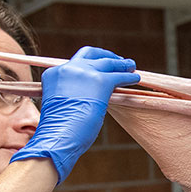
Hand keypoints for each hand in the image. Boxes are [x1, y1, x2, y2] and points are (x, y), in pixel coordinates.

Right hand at [10, 46, 140, 183]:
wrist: (58, 137)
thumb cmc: (59, 130)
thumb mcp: (60, 104)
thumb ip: (70, 94)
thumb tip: (87, 97)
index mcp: (54, 73)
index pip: (74, 63)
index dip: (89, 64)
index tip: (99, 66)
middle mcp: (68, 69)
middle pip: (90, 54)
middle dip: (106, 56)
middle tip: (118, 61)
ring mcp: (84, 73)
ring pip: (107, 62)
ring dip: (121, 64)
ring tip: (131, 67)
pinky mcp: (100, 81)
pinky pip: (118, 76)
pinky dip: (128, 77)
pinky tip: (136, 79)